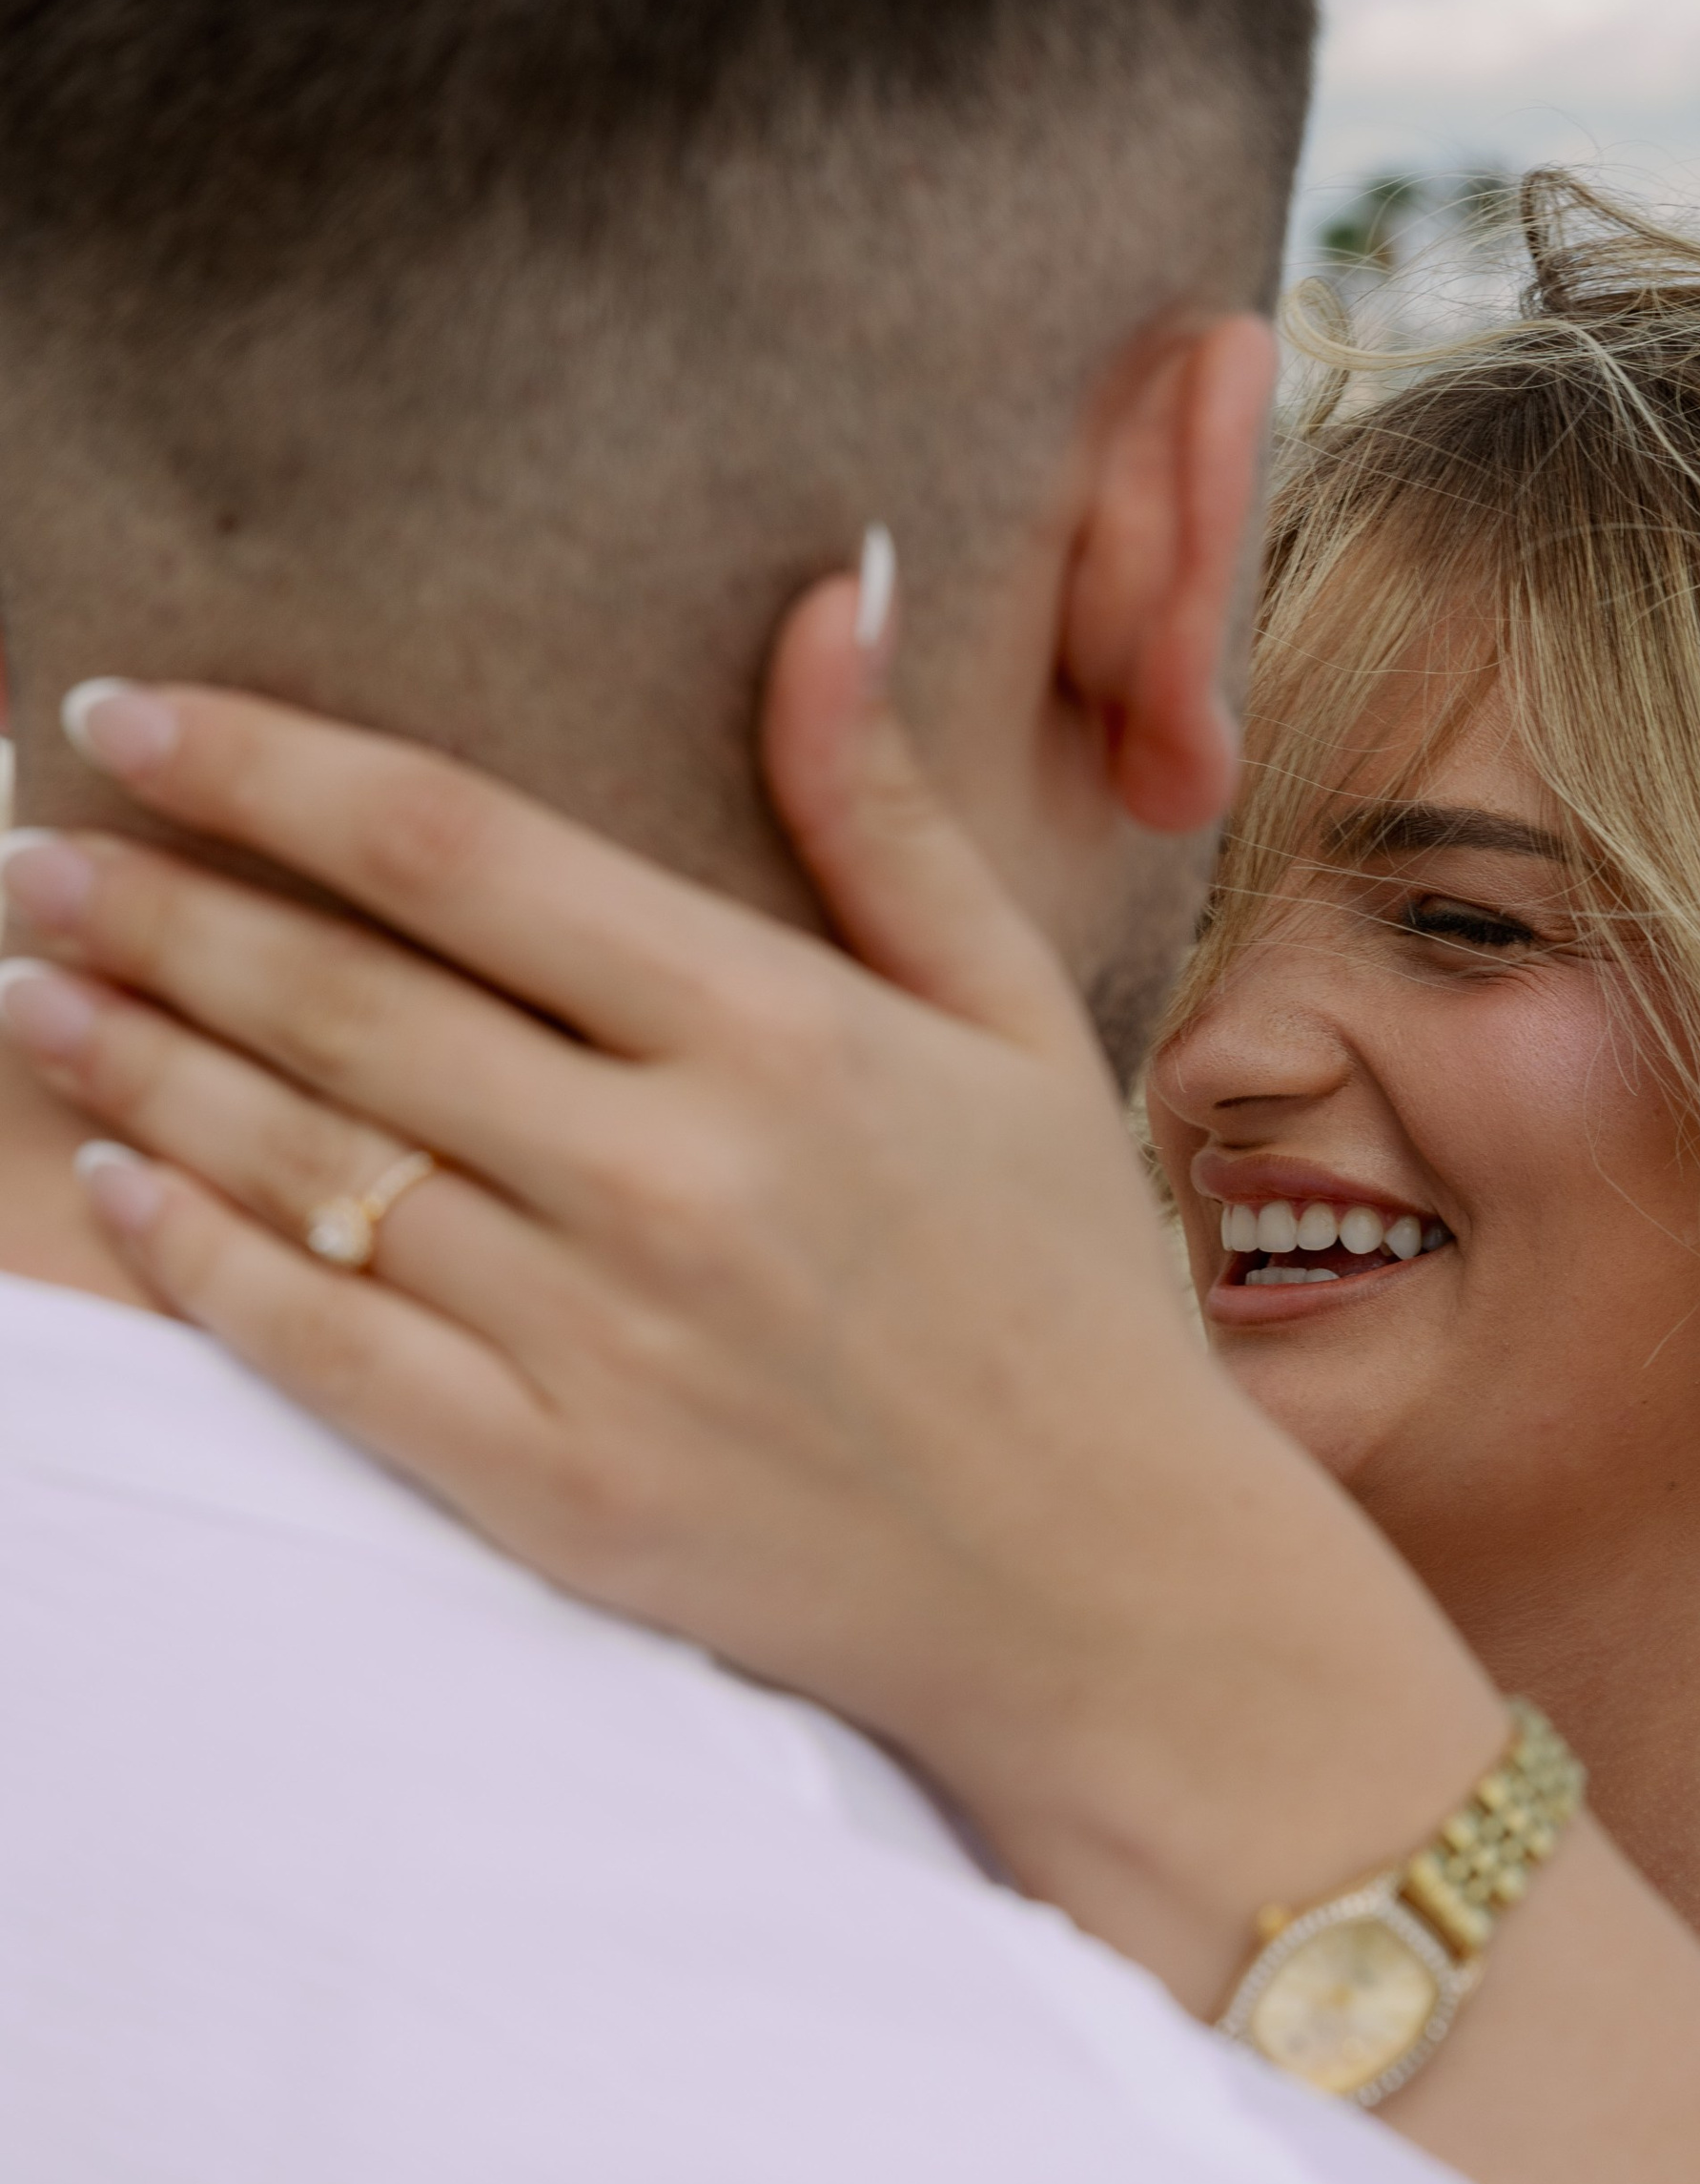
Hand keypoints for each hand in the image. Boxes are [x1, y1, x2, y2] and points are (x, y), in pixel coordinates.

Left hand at [0, 573, 1505, 1994]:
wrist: (1108, 1589)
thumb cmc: (1067, 1290)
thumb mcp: (1016, 1027)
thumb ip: (886, 818)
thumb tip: (821, 595)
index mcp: (781, 1031)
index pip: (454, 849)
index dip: (264, 767)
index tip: (132, 713)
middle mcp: (673, 1173)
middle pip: (337, 997)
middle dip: (151, 906)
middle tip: (27, 849)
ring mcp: (603, 1341)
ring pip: (303, 1163)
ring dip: (134, 1057)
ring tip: (26, 980)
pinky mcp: (554, 1490)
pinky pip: (321, 1347)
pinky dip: (194, 1253)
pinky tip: (107, 1171)